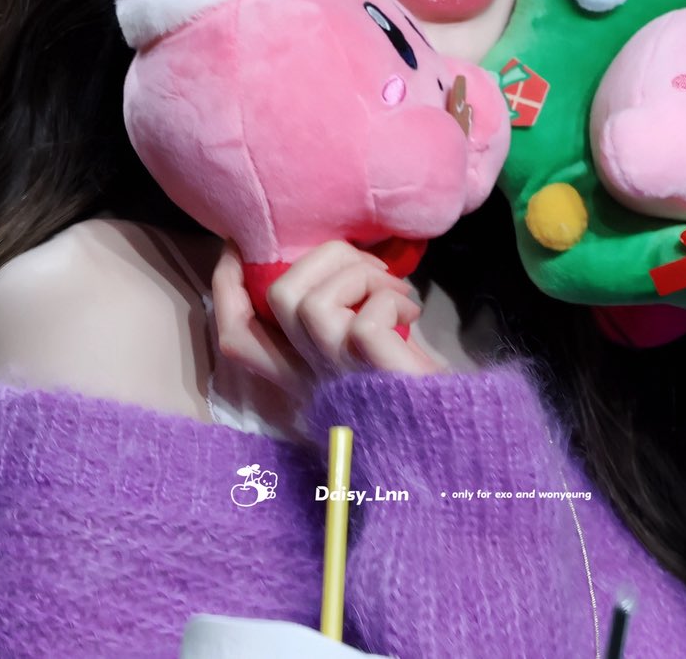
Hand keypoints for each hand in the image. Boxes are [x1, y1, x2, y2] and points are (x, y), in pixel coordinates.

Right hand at [211, 239, 446, 415]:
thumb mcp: (366, 356)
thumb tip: (339, 263)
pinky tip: (411, 314)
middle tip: (369, 267)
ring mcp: (338, 378)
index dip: (226, 284)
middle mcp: (310, 379)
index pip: (237, 334)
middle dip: (322, 256)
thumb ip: (339, 323)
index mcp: (302, 374)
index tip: (237, 246)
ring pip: (310, 302)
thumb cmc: (420, 392)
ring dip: (361, 274)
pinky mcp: (372, 377)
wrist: (459, 440)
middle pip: (278, 297)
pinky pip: (365, 321)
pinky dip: (390, 301)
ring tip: (397, 292)